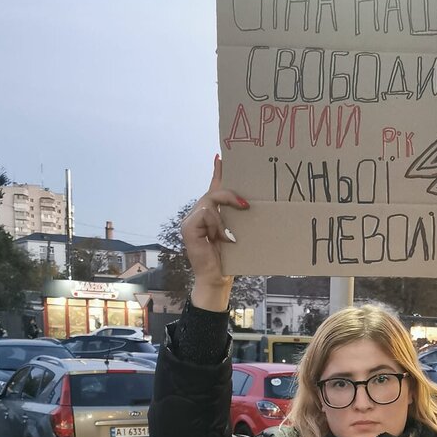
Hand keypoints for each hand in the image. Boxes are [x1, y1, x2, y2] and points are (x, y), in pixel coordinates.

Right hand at [182, 156, 249, 310]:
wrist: (217, 279)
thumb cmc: (228, 259)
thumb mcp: (235, 233)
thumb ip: (235, 217)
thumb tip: (247, 203)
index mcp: (208, 215)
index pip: (212, 189)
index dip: (217, 173)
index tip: (220, 157)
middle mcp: (196, 215)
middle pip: (213, 193)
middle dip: (230, 196)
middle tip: (246, 206)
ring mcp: (190, 221)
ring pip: (210, 203)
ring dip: (223, 220)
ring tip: (228, 238)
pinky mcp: (188, 227)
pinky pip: (206, 214)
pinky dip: (216, 226)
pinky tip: (220, 239)